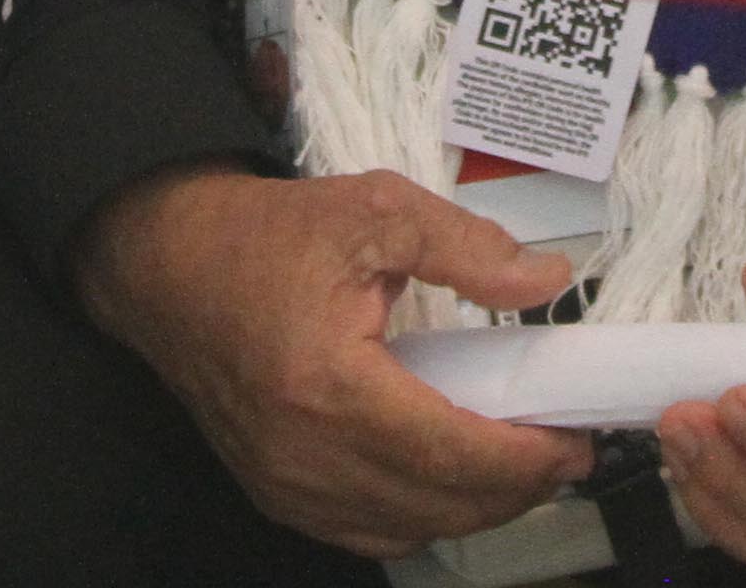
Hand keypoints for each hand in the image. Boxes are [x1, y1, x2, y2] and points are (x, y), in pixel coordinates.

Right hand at [71, 165, 585, 557]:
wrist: (170, 267)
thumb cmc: (265, 238)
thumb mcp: (376, 211)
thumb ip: (468, 246)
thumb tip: (545, 280)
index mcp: (329, 385)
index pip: (450, 453)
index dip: (526, 458)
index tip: (576, 439)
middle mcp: (304, 454)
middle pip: (439, 504)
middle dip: (518, 488)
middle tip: (565, 450)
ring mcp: (286, 484)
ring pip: (408, 530)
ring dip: (475, 508)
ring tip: (521, 463)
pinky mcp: (277, 493)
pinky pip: (368, 534)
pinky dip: (423, 517)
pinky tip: (453, 480)